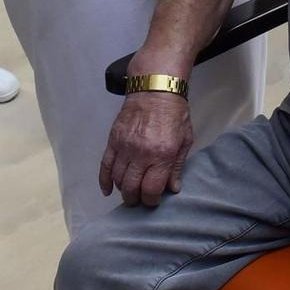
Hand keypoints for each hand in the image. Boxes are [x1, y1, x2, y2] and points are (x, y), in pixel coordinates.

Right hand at [98, 92, 193, 207]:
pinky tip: (108, 190)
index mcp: (162, 154)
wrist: (155, 89)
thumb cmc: (174, 114)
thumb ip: (177, 166)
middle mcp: (141, 153)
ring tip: (129, 192)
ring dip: (123, 190)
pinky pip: (105, 166)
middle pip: (132, 188)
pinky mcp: (113, 140)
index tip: (153, 200)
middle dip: (136, 199)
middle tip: (140, 199)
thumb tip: (173, 189)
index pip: (151, 189)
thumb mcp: (185, 140)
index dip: (151, 200)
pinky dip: (104, 181)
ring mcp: (125, 147)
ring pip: (118, 179)